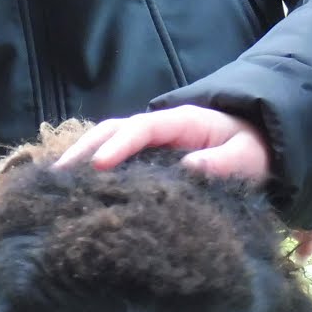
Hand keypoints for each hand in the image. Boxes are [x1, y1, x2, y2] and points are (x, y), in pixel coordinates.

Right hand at [55, 105, 272, 182]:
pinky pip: (112, 159)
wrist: (258, 146)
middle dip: (83, 149)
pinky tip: (72, 188)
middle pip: (112, 130)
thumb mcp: (246, 158)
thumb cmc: (251, 151)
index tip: (99, 167)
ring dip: (80, 158)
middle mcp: (158, 128)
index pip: (142, 129)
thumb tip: (188, 167)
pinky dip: (90, 170)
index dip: (118, 146)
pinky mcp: (144, 158)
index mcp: (182, 122)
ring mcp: (149, 142)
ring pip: (106, 142)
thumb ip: (221, 163)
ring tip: (54, 183)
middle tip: (57, 176)